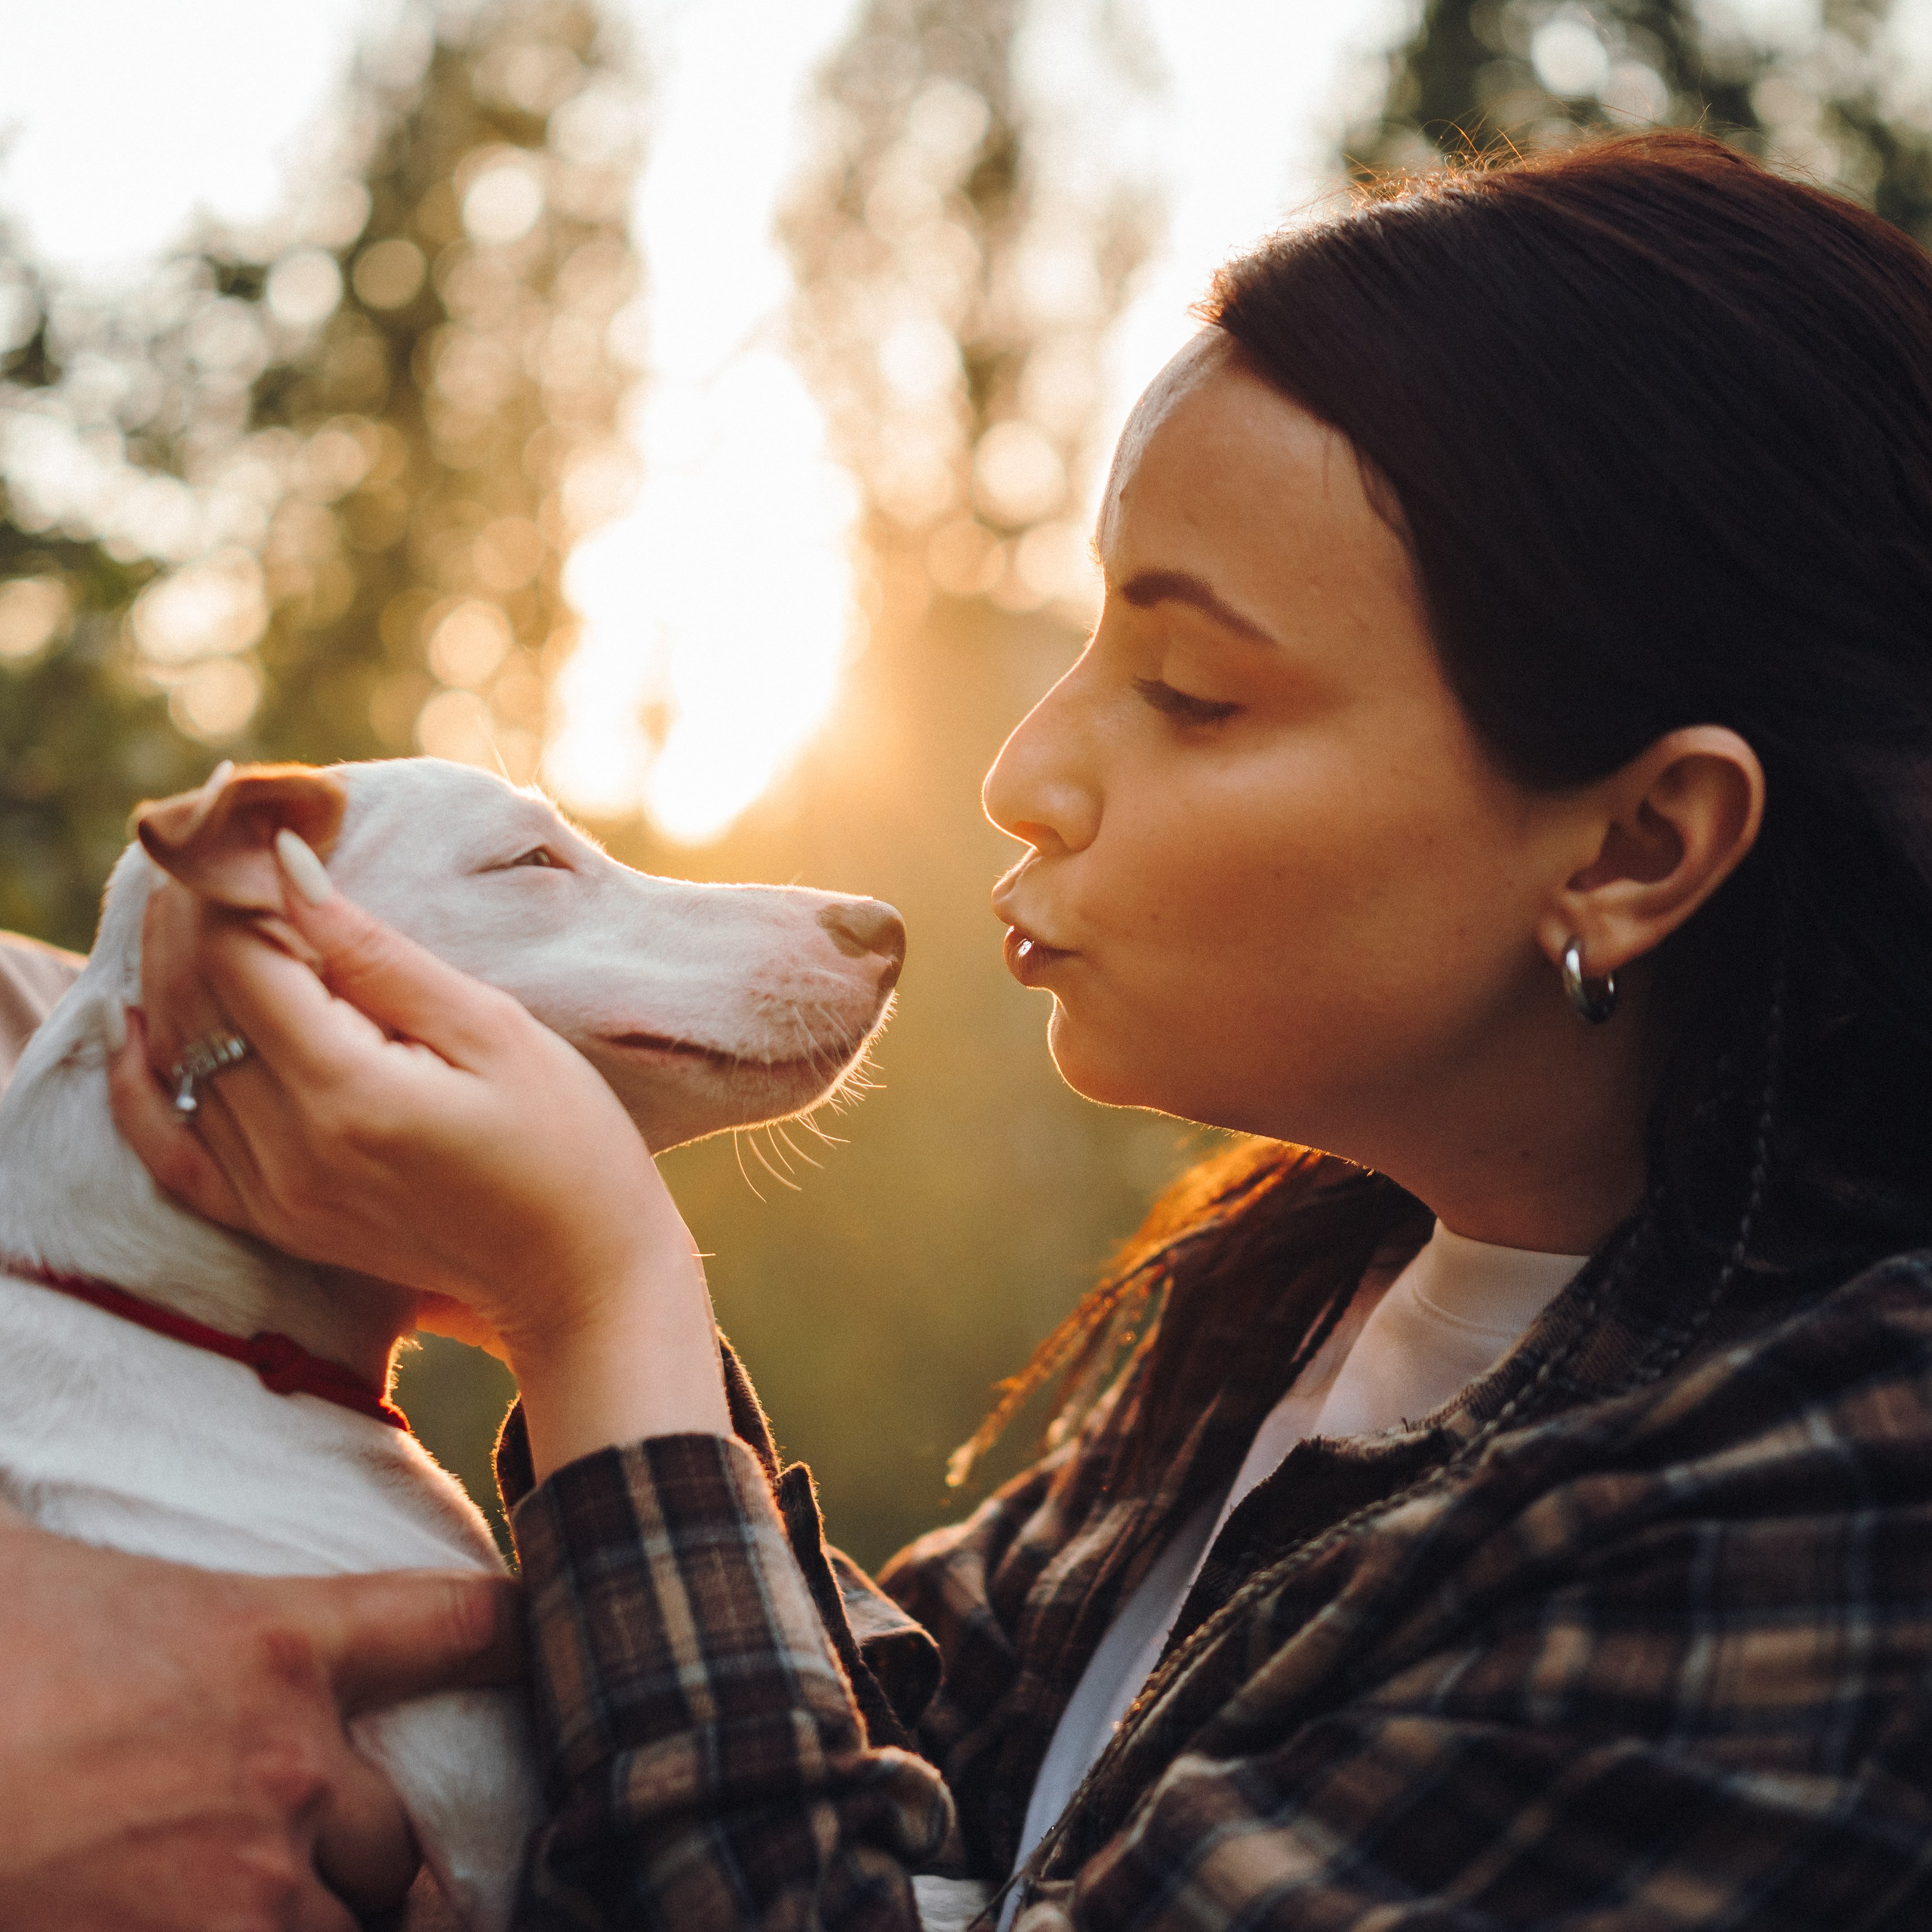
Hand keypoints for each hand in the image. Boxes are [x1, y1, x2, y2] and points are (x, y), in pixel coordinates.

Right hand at [0, 1497, 519, 1931]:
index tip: (541, 1646)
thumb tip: (29, 1505)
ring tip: (296, 1909)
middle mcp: (290, 1768)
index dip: (519, 1637)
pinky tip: (233, 1926)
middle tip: (342, 1867)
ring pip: (360, 1928)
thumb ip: (69, 1545)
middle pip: (399, 1832)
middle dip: (371, 1859)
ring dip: (332, 1926)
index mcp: (273, 1643)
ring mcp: (245, 1890)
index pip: (459, 1625)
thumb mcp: (28, 1557)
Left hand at [108, 854, 730, 1477]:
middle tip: (215, 855)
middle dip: (191, 918)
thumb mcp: (491, 1029)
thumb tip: (286, 869)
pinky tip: (139, 1031)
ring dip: (174, 979)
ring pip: (179, 1062)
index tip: (248, 831)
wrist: (579, 1273)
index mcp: (347, 1092)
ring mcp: (275, 1194)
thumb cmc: (566, 1141)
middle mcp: (289, 1150)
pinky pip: (172, 1151)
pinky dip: (143, 1088)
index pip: (239, 960)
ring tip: (194, 912)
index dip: (231, 885)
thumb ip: (376, 954)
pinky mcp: (277, 1222)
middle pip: (196, 1004)